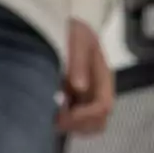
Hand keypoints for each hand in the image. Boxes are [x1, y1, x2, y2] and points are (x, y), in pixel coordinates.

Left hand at [58, 19, 114, 134]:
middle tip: (55, 120)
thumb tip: (79, 87)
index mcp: (103, 77)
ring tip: (51, 117)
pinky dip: (64, 123)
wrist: (64, 26)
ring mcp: (88, 98)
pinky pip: (76, 121)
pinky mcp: (76, 101)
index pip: (103, 106)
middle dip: (78, 125)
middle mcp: (99, 91)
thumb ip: (78, 61)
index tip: (63, 114)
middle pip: (99, 122)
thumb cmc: (72, 31)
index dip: (85, 115)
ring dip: (71, 126)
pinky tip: (50, 113)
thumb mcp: (77, 39)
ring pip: (88, 126)